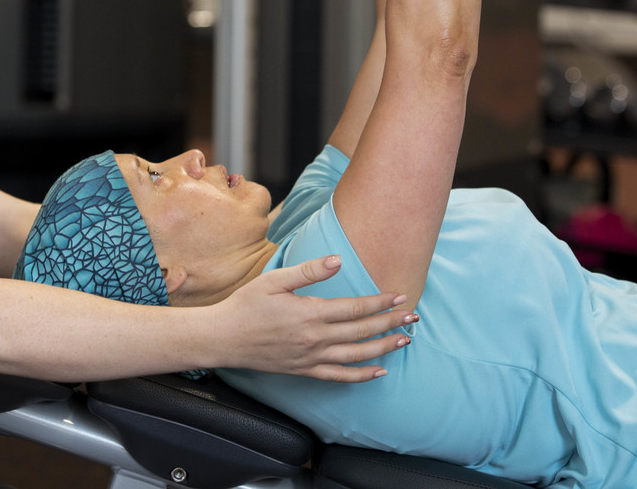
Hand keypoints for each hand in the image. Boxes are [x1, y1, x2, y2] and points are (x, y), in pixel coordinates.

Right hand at [212, 254, 414, 381]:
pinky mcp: (305, 371)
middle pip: (363, 331)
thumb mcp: (275, 279)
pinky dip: (362, 376)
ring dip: (384, 347)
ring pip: (357, 355)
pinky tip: (379, 371)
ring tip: (405, 340)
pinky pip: (340, 377)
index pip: (355, 308)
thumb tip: (338, 260)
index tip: (399, 295)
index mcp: (310, 313)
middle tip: (413, 315)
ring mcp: (311, 358)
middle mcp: (315, 339)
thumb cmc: (246, 305)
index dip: (380, 302)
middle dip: (390, 322)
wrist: (223, 338)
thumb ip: (308, 271)